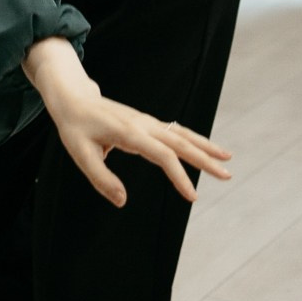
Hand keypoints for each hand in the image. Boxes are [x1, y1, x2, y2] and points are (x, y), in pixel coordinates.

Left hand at [24, 38, 231, 207]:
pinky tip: (204, 148)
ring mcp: (146, 122)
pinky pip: (174, 131)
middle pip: (180, 142)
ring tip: (227, 158)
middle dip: (205, 159)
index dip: (179, 176)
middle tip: (227, 175)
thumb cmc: (75, 127)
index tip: (193, 197)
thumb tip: (123, 201)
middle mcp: (143, 125)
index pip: (163, 155)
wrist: (74, 98)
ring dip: (205, 146)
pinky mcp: (146, 123)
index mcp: (129, 133)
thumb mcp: (80, 154)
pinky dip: (192, 139)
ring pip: (182, 133)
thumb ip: (101, 178)